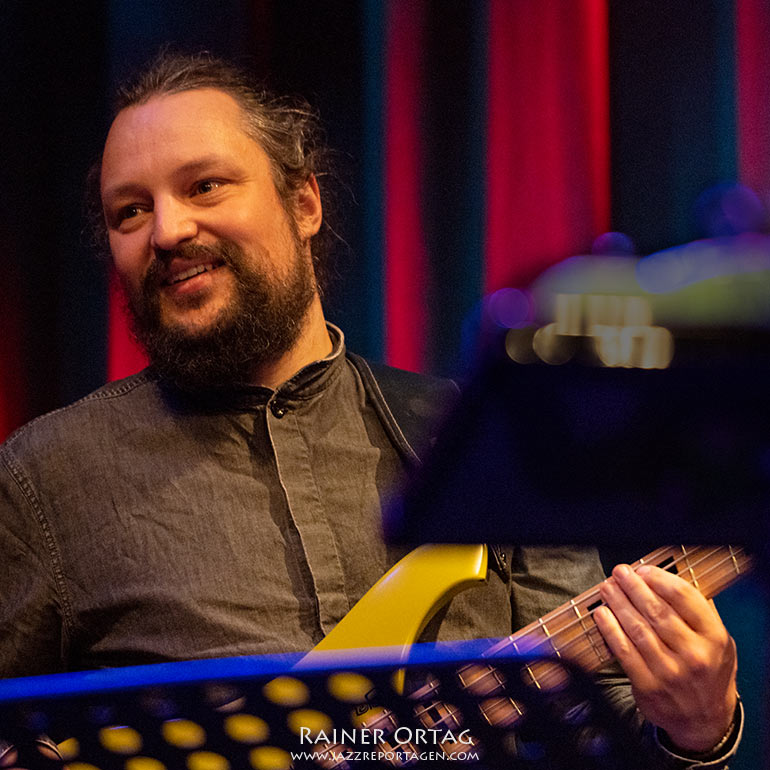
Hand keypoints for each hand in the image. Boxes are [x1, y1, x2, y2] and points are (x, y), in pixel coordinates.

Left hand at [594, 563, 736, 753]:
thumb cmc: (708, 671)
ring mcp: (670, 672)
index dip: (659, 579)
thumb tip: (667, 579)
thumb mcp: (718, 643)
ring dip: (618, 604)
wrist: (705, 721)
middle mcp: (694, 655)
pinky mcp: (648, 685)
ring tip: (607, 588)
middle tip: (619, 572)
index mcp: (714, 637)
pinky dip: (609, 629)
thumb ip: (700, 613)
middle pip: (656, 610)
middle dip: (633, 587)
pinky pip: (624, 650)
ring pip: (637, 628)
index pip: (683, 597)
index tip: (642, 570)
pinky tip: (602, 614)